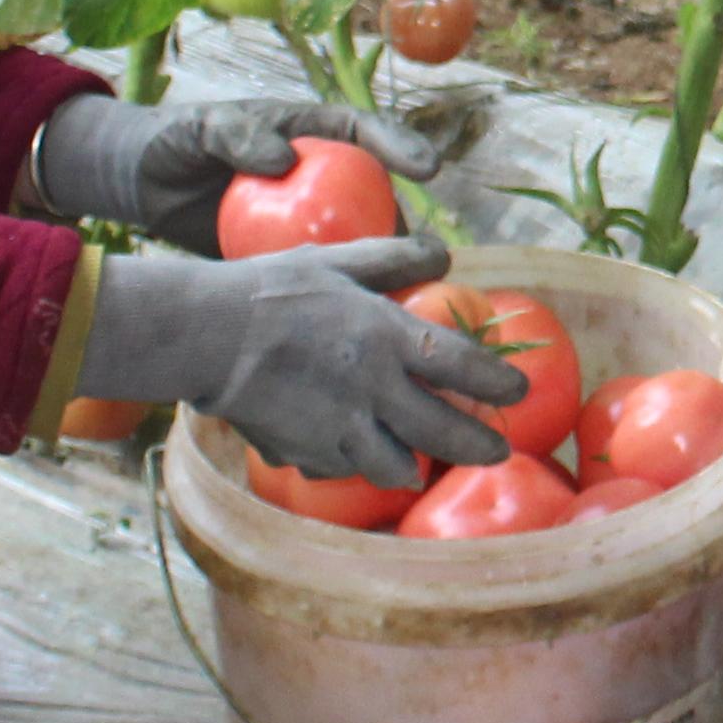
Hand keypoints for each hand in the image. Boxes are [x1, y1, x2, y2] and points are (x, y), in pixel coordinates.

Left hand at [31, 95, 452, 256]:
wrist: (143, 183)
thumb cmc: (177, 141)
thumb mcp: (204, 130)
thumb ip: (238, 137)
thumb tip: (283, 161)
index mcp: (312, 135)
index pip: (366, 134)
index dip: (402, 148)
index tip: (427, 168)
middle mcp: (319, 179)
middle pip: (374, 201)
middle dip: (404, 228)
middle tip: (423, 253)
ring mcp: (304, 220)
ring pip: (352, 245)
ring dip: (377, 272)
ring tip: (397, 298)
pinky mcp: (283, 256)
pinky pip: (316, 275)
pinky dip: (333, 297)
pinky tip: (345, 324)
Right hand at [86, 240, 516, 484]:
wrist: (204, 336)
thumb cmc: (270, 289)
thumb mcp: (336, 260)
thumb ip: (393, 259)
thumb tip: (444, 253)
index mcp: (387, 337)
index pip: (462, 366)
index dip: (497, 382)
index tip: (519, 393)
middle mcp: (374, 389)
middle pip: (443, 433)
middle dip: (477, 447)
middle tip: (498, 452)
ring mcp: (340, 428)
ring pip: (395, 466)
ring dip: (411, 465)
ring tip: (419, 464)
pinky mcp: (305, 453)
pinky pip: (340, 469)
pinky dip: (349, 464)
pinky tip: (348, 454)